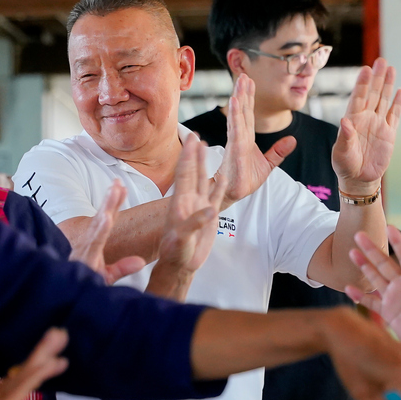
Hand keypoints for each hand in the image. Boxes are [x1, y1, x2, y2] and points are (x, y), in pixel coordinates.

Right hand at [69, 181, 147, 283]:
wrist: (66, 299)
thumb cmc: (83, 287)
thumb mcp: (106, 277)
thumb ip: (122, 268)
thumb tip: (140, 261)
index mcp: (94, 245)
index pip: (105, 221)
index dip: (113, 204)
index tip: (121, 186)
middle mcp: (89, 244)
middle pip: (102, 218)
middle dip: (110, 200)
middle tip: (118, 182)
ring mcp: (86, 250)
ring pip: (98, 226)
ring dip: (107, 208)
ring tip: (115, 192)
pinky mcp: (85, 259)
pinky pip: (94, 243)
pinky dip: (100, 230)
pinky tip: (106, 218)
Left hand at [156, 135, 225, 275]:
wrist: (180, 265)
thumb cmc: (176, 252)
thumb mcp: (182, 239)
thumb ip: (194, 223)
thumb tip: (210, 210)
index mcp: (180, 202)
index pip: (184, 174)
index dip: (187, 156)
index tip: (190, 139)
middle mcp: (189, 201)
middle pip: (192, 171)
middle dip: (193, 153)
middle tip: (195, 134)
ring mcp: (199, 207)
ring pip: (203, 180)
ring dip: (204, 163)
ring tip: (206, 146)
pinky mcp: (209, 217)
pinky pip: (216, 197)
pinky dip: (221, 185)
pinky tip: (224, 175)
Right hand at [216, 74, 295, 208]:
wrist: (236, 193)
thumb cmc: (246, 180)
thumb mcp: (268, 165)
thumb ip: (279, 152)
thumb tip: (292, 140)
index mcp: (246, 138)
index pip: (248, 114)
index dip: (249, 98)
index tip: (249, 82)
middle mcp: (240, 136)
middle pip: (243, 110)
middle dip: (243, 93)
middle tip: (244, 75)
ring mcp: (237, 140)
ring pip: (239, 115)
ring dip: (239, 98)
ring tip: (239, 82)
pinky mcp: (235, 147)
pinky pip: (236, 127)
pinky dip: (235, 113)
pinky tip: (234, 101)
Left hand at [332, 58, 400, 192]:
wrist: (359, 179)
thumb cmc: (345, 165)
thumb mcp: (341, 153)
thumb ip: (344, 138)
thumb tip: (345, 121)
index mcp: (352, 120)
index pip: (358, 98)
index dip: (363, 84)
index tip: (366, 69)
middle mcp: (365, 118)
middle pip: (373, 94)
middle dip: (377, 77)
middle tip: (381, 60)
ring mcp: (378, 124)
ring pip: (384, 100)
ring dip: (388, 84)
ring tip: (391, 68)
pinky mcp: (389, 133)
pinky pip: (394, 115)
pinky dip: (398, 104)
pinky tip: (400, 91)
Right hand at [345, 226, 400, 365]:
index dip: (398, 242)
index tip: (389, 227)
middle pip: (385, 263)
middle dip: (372, 249)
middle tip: (359, 235)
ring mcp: (395, 298)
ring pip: (375, 278)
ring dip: (364, 266)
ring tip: (351, 252)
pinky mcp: (388, 313)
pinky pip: (371, 302)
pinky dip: (360, 296)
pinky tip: (349, 288)